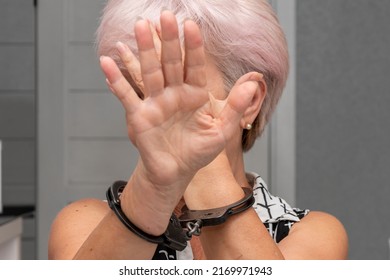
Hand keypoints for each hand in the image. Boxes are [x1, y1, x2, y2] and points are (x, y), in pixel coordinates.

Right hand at [100, 11, 259, 204]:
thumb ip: (235, 107)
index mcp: (195, 94)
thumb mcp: (221, 131)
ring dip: (144, 50)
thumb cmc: (198, 152)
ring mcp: (156, 102)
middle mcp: (174, 93)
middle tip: (165, 15)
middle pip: (171, 62)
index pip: (195, 65)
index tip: (192, 26)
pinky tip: (106, 62)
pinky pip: (126, 95)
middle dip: (169, 40)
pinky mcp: (139, 115)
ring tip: (140, 26)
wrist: (176, 172)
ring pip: (150, 71)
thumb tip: (254, 84)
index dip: (194, 47)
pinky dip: (116, 80)